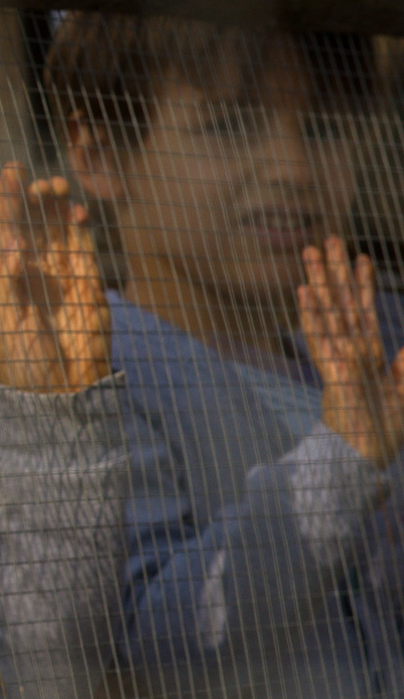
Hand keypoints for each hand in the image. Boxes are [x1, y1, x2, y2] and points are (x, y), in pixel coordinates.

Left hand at [0, 164, 109, 394]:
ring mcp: (61, 277)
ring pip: (59, 230)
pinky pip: (84, 248)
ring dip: (60, 208)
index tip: (12, 168)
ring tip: (62, 189)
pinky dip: (81, 229)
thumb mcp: (7, 320)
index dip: (8, 198)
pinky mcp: (88, 286)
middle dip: (38, 198)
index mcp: (5, 277)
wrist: (59, 391)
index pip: (5, 228)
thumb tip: (11, 244)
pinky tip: (79, 214)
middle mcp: (32, 272)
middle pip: (34, 223)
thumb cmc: (22, 359)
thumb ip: (9, 281)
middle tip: (45, 182)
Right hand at [301, 237, 403, 467]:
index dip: (362, 284)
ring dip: (319, 282)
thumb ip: (403, 370)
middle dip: (334, 271)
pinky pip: (320, 338)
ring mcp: (338, 359)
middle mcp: (351, 350)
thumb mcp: (403, 394)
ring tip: (309, 253)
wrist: (364, 459)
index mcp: (368, 354)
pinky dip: (311, 315)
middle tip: (326, 239)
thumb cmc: (382, 431)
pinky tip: (303, 293)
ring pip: (328, 312)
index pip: (363, 310)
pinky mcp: (332, 372)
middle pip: (341, 303)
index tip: (359, 256)